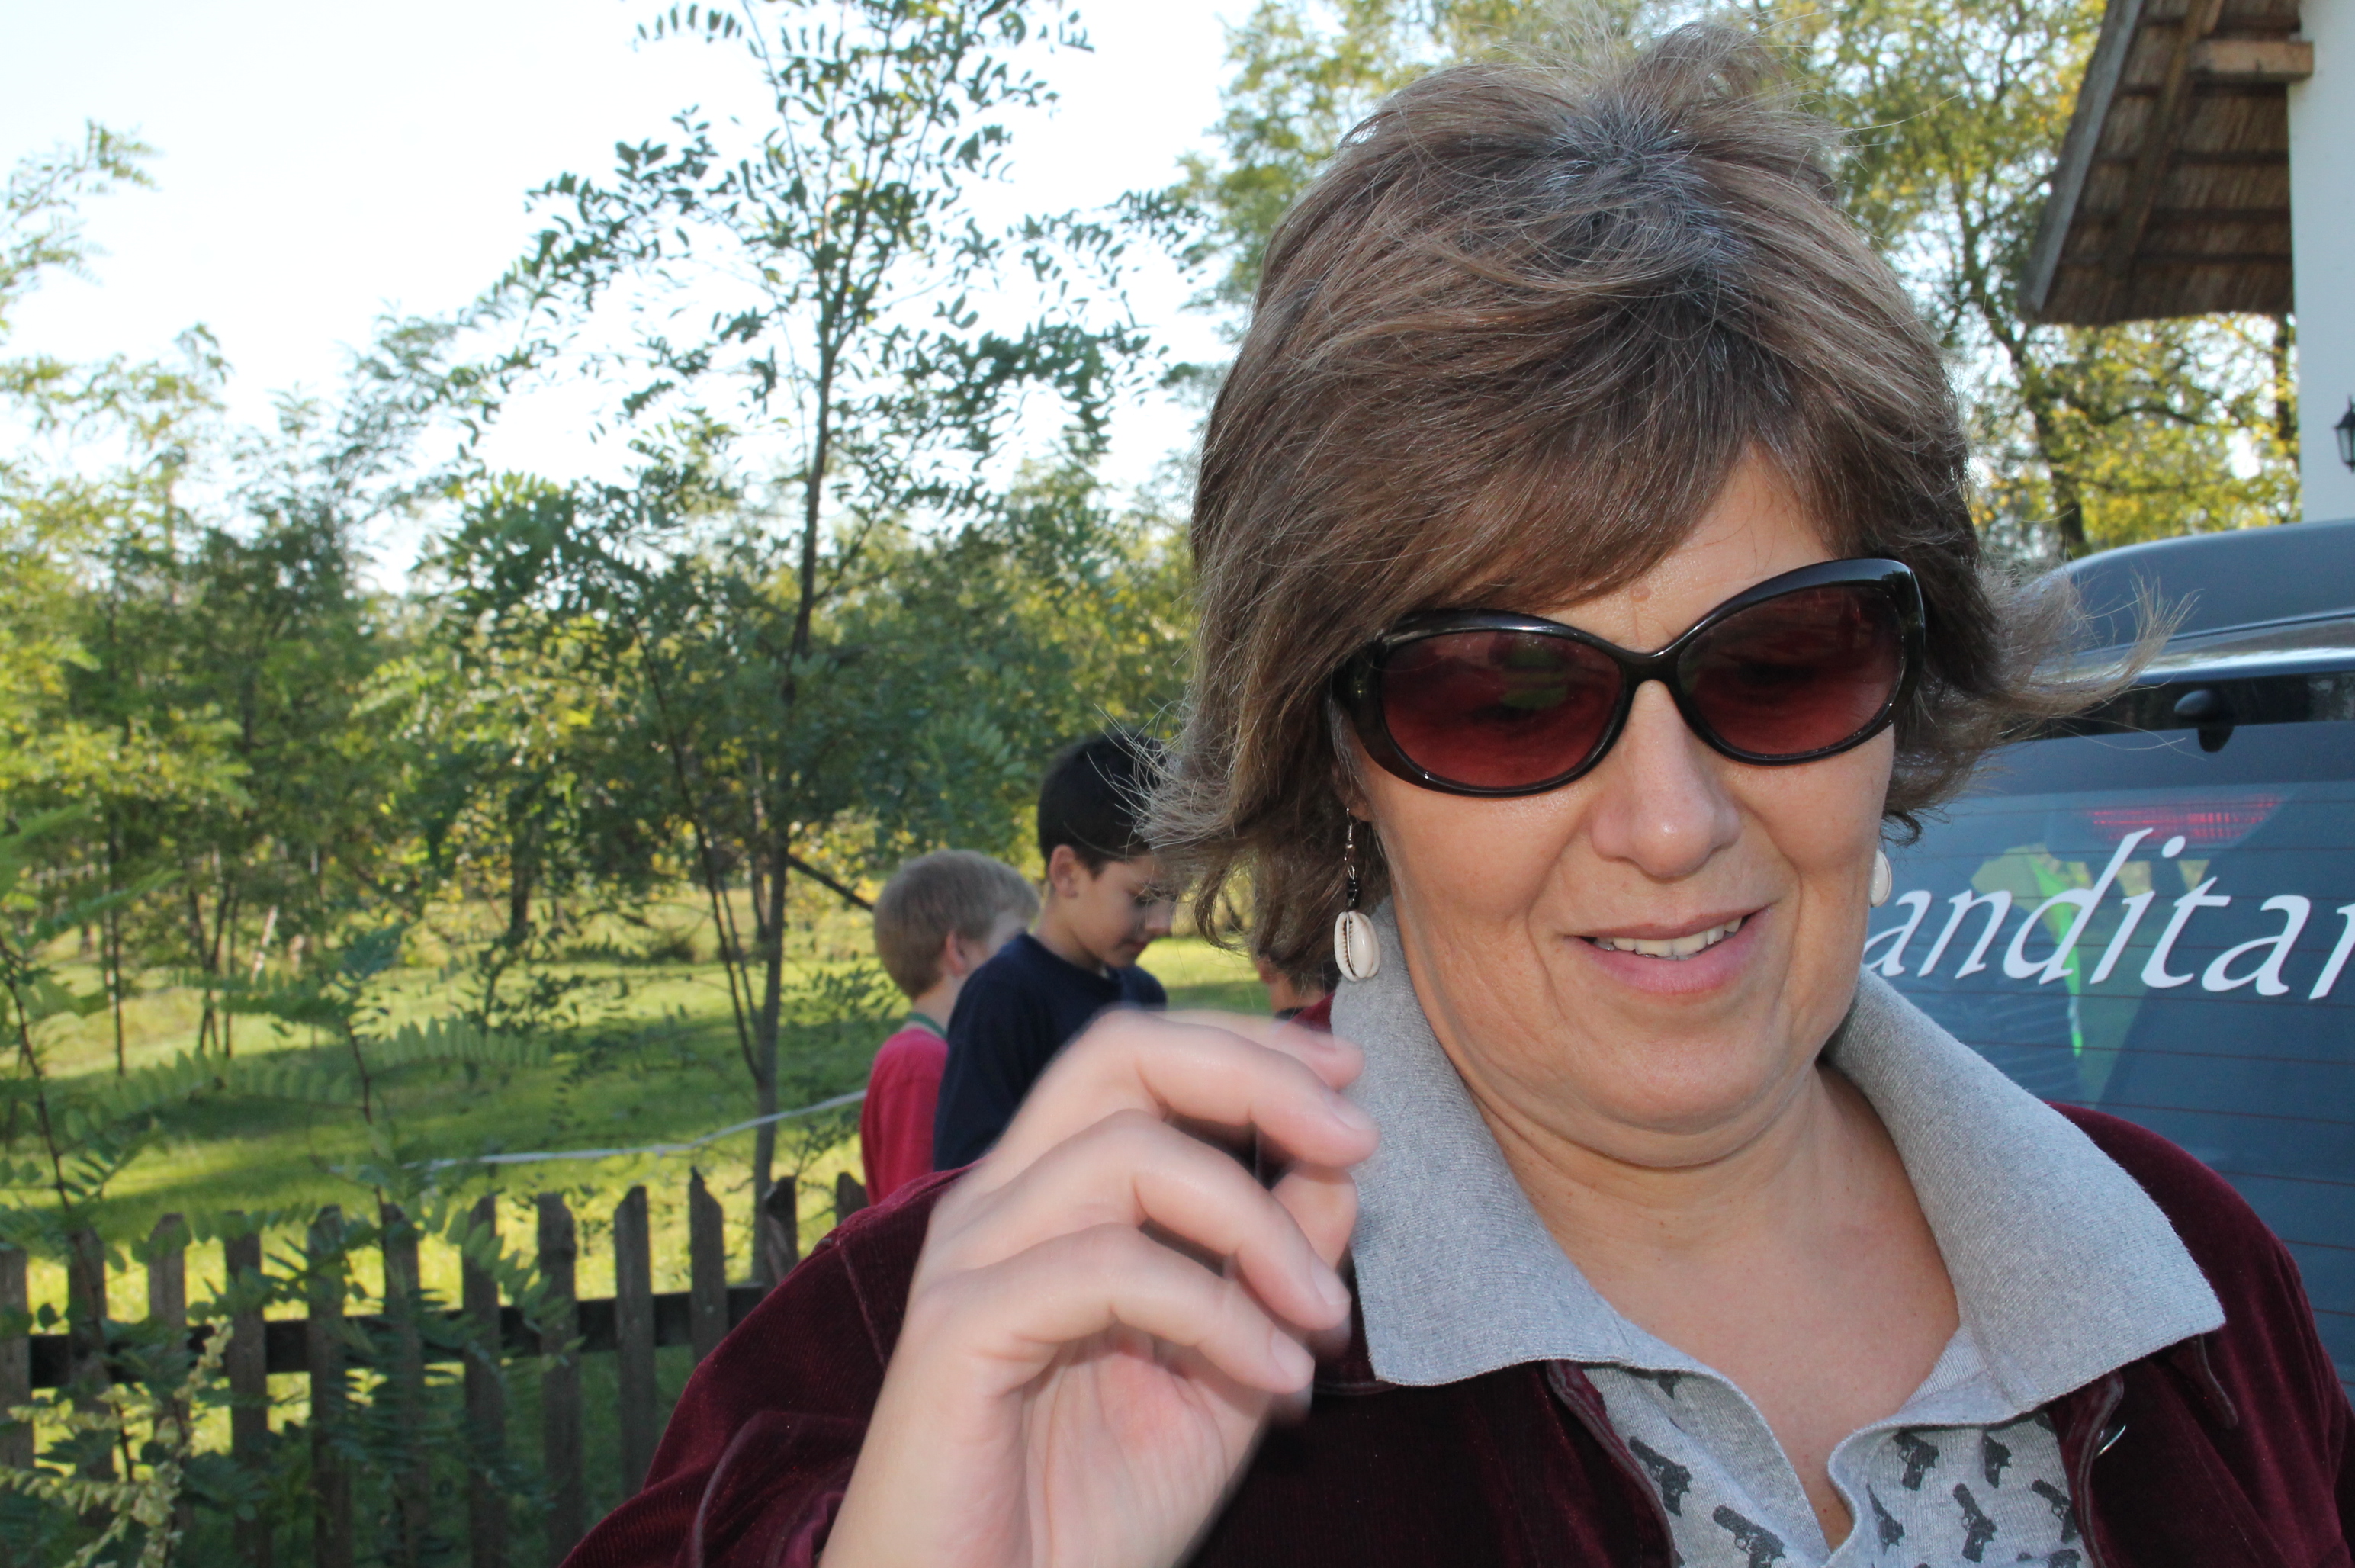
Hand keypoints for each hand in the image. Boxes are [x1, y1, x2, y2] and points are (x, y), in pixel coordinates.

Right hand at [822, 1009, 1377, 1567]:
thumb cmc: (1086, 1517)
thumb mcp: (1226, 1377)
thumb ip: (1276, 1268)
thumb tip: (1340, 1164)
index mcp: (1047, 1198)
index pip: (1137, 1058)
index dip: (1249, 1051)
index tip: (1351, 1080)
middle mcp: (999, 1204)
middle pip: (1116, 1055)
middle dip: (1252, 1075)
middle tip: (1355, 1136)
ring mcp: (972, 1259)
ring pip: (1126, 1155)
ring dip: (1259, 1228)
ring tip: (1324, 1321)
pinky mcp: (960, 1328)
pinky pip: (1108, 1267)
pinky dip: (1218, 1310)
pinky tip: (1277, 1378)